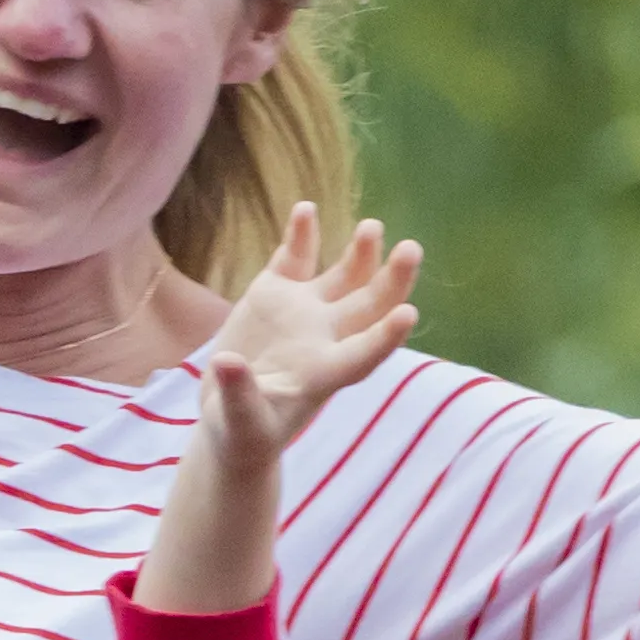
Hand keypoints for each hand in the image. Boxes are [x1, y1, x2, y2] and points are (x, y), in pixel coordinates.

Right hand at [190, 203, 421, 474]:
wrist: (232, 411)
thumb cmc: (244, 430)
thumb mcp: (241, 423)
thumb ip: (239, 395)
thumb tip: (228, 363)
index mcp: (324, 374)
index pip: (363, 354)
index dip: (385, 337)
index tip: (408, 314)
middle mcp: (324, 337)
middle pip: (369, 306)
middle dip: (392, 280)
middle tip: (411, 250)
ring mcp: (303, 312)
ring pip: (343, 277)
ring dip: (360, 252)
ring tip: (372, 227)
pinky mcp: (276, 293)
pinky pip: (295, 259)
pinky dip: (301, 236)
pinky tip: (306, 209)